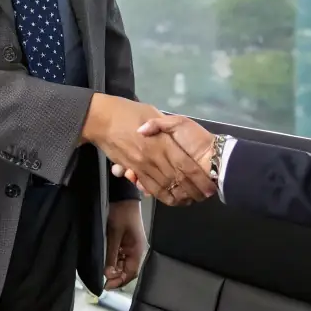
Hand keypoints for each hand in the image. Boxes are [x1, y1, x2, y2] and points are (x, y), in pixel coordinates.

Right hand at [81, 94, 213, 205]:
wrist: (100, 119)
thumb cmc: (128, 111)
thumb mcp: (149, 110)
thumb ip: (163, 123)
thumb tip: (172, 135)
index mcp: (162, 141)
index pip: (185, 164)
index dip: (198, 177)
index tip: (209, 184)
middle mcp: (154, 156)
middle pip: (177, 179)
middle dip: (193, 190)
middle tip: (206, 195)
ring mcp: (142, 165)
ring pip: (165, 187)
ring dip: (180, 196)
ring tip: (192, 199)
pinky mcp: (134, 169)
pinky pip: (150, 187)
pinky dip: (162, 196)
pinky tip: (173, 199)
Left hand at [104, 199, 146, 290]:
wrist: (123, 196)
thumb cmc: (121, 214)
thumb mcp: (114, 235)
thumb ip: (111, 255)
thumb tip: (108, 274)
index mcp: (138, 250)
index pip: (131, 272)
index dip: (120, 280)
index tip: (106, 286)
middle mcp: (137, 250)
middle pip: (128, 270)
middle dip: (116, 276)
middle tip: (103, 281)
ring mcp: (131, 246)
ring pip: (123, 264)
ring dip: (114, 269)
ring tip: (103, 273)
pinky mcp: (126, 242)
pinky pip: (121, 256)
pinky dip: (113, 261)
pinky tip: (105, 263)